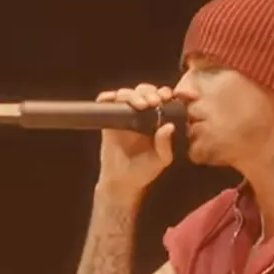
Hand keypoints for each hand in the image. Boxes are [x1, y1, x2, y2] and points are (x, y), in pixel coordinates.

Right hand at [94, 84, 175, 199]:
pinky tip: (112, 99)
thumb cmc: (144, 171)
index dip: (163, 93)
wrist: (122, 182)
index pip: (159, 98)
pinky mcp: (107, 121)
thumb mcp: (161, 160)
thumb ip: (166, 144)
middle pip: (142, 91)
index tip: (166, 97)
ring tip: (140, 105)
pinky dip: (107, 97)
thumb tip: (169, 126)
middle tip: (153, 102)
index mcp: (155, 119)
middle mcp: (139, 114)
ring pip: (125, 94)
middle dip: (148, 92)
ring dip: (132, 94)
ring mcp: (122, 116)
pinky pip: (105, 103)